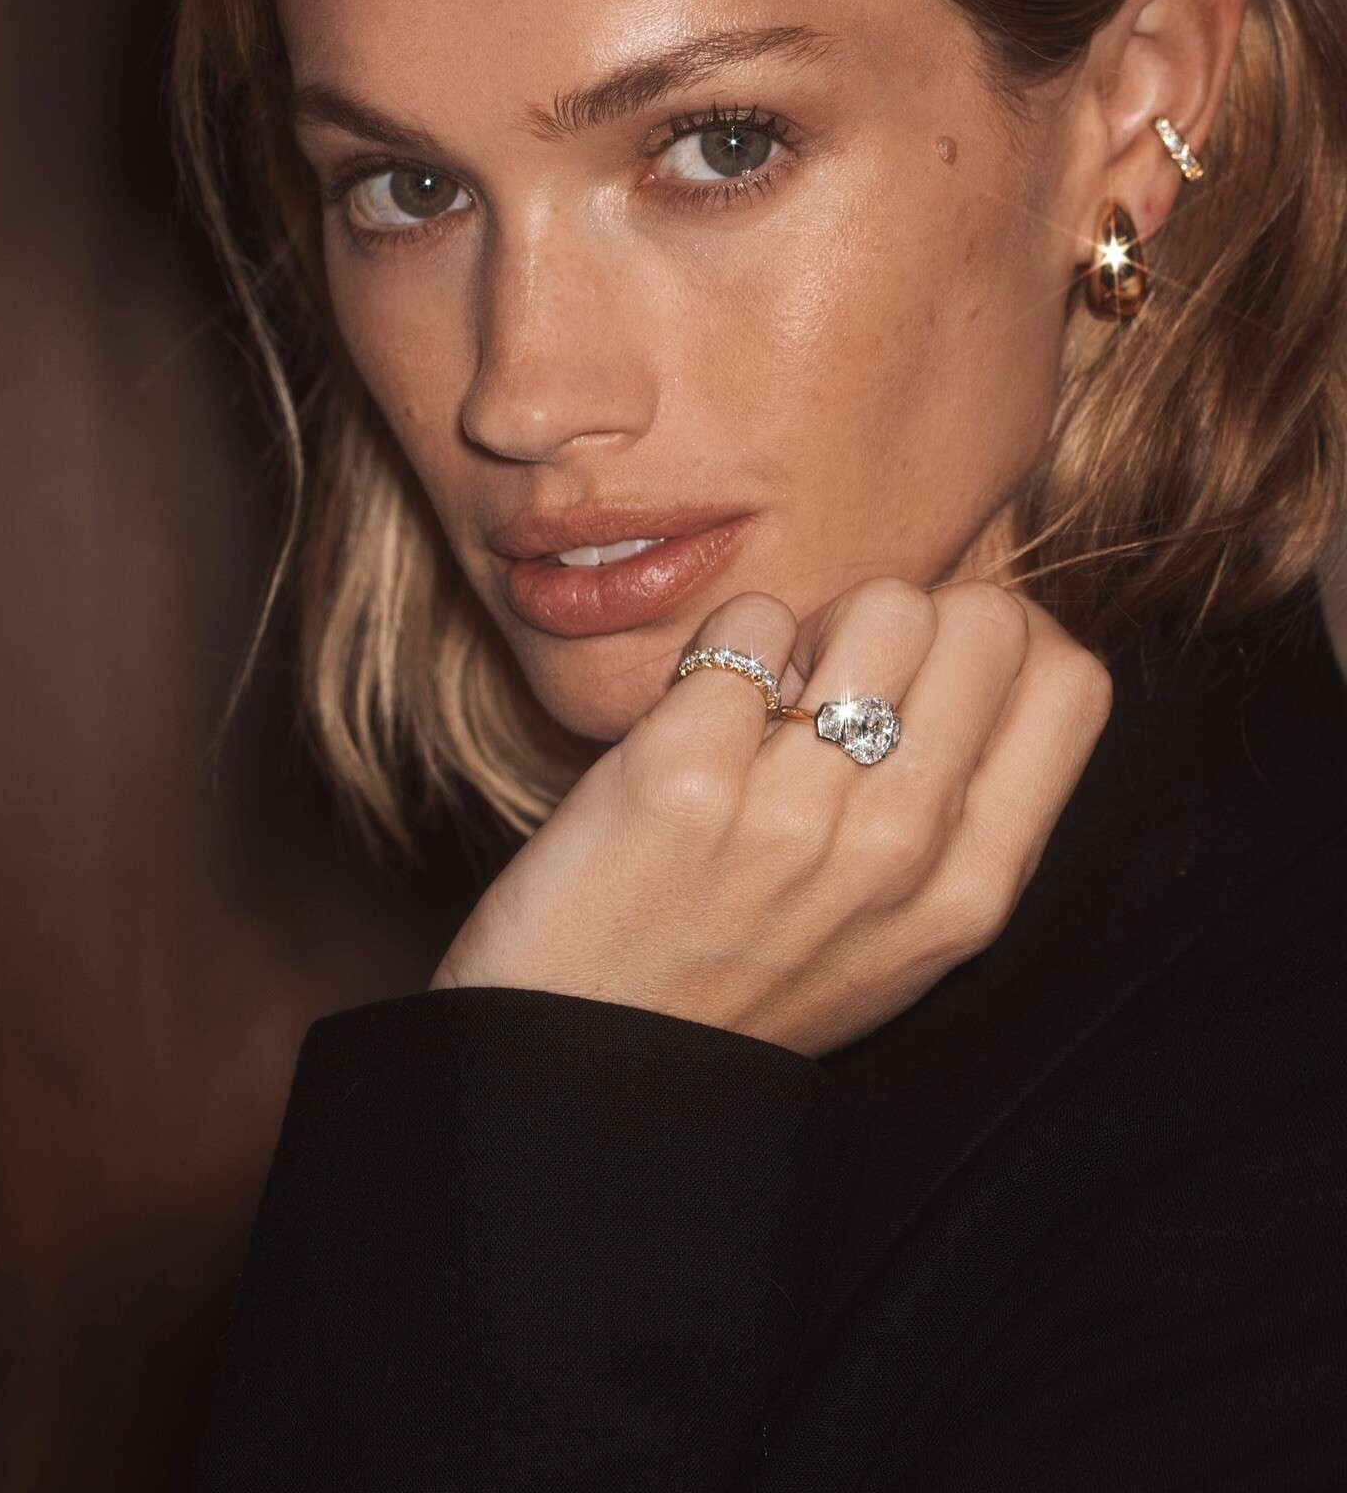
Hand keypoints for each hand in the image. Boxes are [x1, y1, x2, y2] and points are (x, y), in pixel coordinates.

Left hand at [429, 579, 1111, 1058]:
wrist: (590, 1061)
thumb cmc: (748, 977)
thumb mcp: (904, 935)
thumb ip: (968, 813)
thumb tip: (1000, 646)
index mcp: (973, 889)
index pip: (1074, 683)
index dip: (1010, 638)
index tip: (941, 662)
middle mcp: (901, 848)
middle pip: (984, 620)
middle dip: (914, 625)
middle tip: (843, 689)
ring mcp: (795, 812)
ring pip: (881, 604)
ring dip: (820, 631)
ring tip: (771, 710)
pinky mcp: (684, 774)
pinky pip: (752, 622)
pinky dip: (724, 649)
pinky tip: (699, 721)